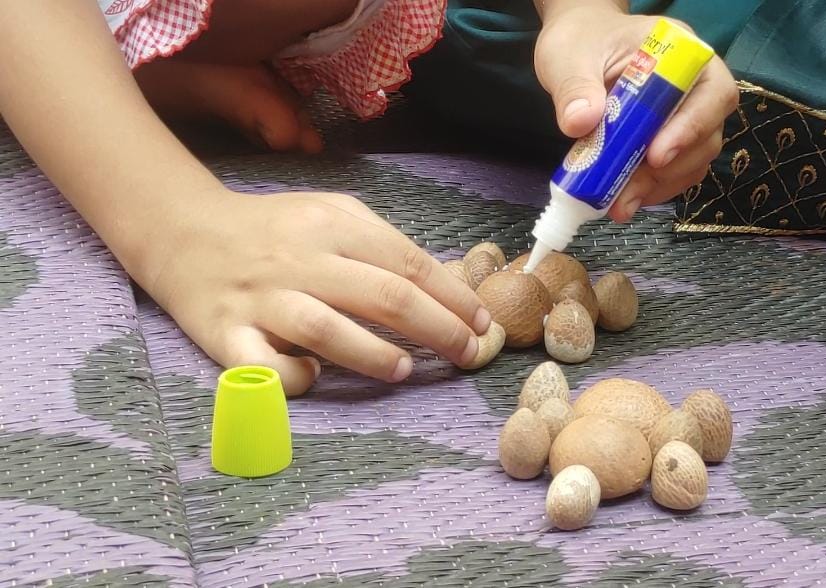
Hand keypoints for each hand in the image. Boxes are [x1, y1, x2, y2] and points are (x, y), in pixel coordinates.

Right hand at [138, 189, 490, 394]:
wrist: (181, 231)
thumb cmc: (273, 230)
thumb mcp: (331, 213)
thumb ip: (382, 243)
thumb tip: (444, 288)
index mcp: (332, 224)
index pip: (408, 263)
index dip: (453, 297)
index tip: (481, 323)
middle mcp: (300, 259)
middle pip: (383, 295)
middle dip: (438, 329)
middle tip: (467, 355)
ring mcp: (261, 298)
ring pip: (325, 328)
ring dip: (373, 354)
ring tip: (405, 371)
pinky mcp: (225, 333)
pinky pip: (261, 366)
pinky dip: (291, 377)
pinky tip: (314, 378)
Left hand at [533, 4, 736, 221]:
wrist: (578, 44)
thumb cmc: (582, 41)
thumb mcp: (569, 57)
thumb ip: (574, 87)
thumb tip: (580, 122)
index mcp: (683, 53)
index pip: (711, 93)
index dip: (691, 128)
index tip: (655, 156)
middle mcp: (696, 86)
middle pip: (705, 136)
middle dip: (667, 170)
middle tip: (626, 194)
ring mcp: (687, 116)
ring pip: (692, 161)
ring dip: (658, 187)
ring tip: (619, 204)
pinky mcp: (670, 141)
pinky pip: (673, 172)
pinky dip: (650, 189)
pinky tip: (622, 199)